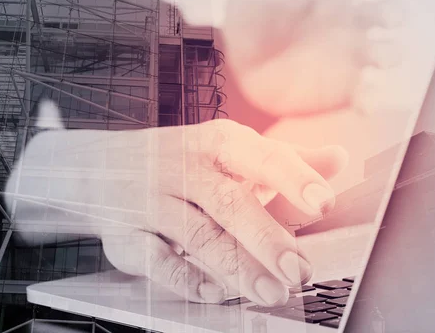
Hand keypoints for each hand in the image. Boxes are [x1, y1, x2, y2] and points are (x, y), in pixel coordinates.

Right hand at [4, 105, 346, 304]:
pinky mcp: (124, 233)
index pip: (258, 155)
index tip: (322, 201)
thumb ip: (281, 159)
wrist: (96, 168)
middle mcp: (181, 166)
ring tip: (270, 292)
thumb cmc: (176, 161)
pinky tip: (212, 291)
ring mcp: (149, 200)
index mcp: (213, 142)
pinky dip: (183, 277)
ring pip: (195, 236)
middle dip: (265, 237)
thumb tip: (338, 159)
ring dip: (235, 267)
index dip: (291, 177)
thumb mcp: (225, 150)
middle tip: (299, 270)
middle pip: (227, 201)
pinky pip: (153, 259)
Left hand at [222, 0, 414, 115]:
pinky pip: (364, 93)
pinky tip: (365, 103)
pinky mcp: (339, 87)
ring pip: (382, 51)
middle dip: (393, 13)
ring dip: (390, 53)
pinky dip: (370, 98)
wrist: (238, 68)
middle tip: (390, 18)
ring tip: (382, 58)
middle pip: (382, 13)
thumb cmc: (245, 23)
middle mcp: (344, 22)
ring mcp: (345, 55)